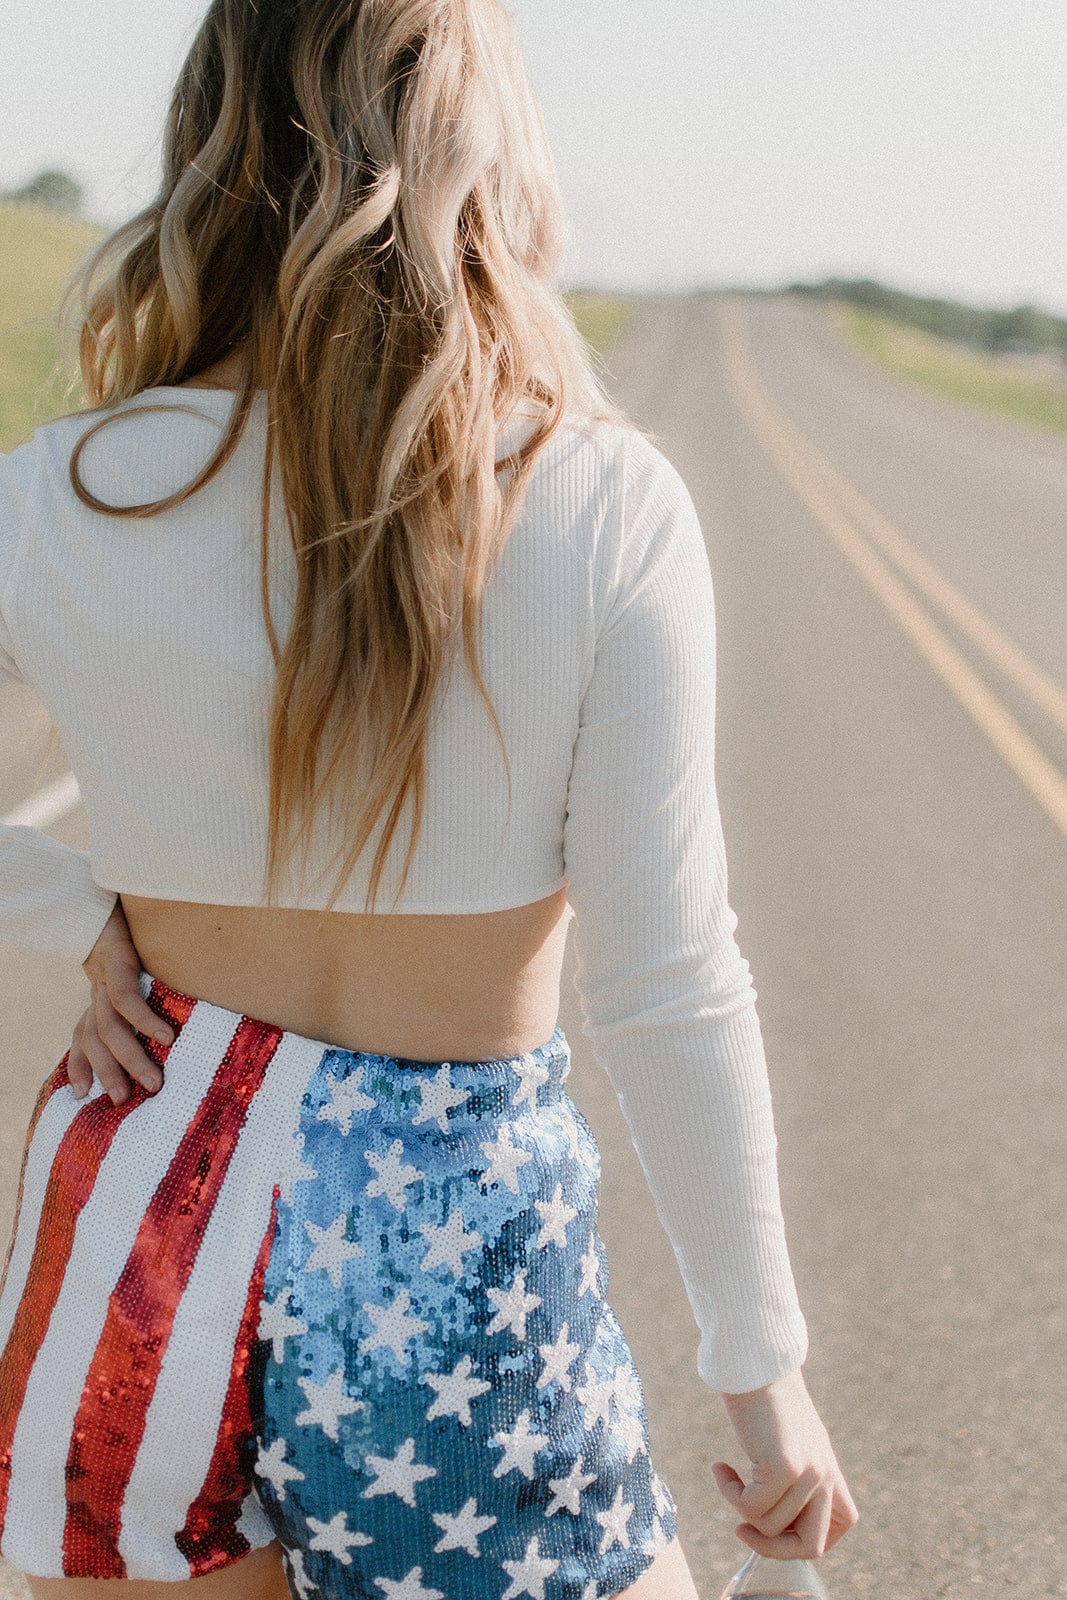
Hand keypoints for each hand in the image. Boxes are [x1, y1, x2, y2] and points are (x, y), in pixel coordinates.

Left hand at [73, 901, 173, 1104]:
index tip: (81, 1094)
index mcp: (96, 992)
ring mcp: (104, 978)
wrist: (106, 889)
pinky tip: (166, 1036)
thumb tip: (172, 1016)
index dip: (79, 1064)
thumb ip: (136, 987)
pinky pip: (126, 999)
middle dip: (107, 1073)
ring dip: (130, 1058)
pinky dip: (144, 1020)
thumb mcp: (129, 963)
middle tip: (124, 1102)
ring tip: (153, 1082)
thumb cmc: (125, 926)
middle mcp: (96, 990)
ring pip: (110, 1028)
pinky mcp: (116, 963)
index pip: (82, 1035)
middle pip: (95, 1040)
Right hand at [712, 1367, 858, 1559]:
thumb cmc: (763, 1401)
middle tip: (742, 1528)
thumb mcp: (790, 1443)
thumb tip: (773, 1525)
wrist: (754, 1364)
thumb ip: (797, 1478)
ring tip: (727, 1476)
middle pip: (812, 1546)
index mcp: (831, 1469)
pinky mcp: (784, 1467)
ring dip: (740, 1508)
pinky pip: (750, 1507)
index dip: (806, 1536)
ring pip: (770, 1527)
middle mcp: (826, 1474)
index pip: (842, 1525)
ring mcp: (809, 1473)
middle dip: (773, 1548)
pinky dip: (729, 1492)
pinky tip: (720, 1467)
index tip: (772, 1525)